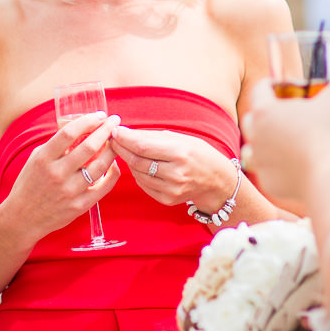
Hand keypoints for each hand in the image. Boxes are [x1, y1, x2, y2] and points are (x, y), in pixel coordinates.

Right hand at [4, 112, 121, 240]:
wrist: (22, 218)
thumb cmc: (30, 184)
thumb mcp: (36, 159)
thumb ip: (56, 145)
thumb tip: (81, 127)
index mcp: (44, 158)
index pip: (69, 133)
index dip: (88, 121)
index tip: (101, 115)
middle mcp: (57, 174)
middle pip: (89, 147)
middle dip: (106, 130)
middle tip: (115, 121)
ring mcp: (69, 191)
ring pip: (100, 166)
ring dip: (112, 150)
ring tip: (117, 141)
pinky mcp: (79, 206)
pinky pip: (104, 186)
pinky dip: (113, 173)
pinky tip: (114, 164)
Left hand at [110, 126, 235, 209]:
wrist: (217, 181)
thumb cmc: (198, 154)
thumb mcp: (181, 138)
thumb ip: (153, 137)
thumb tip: (126, 132)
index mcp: (180, 153)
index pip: (143, 147)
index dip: (125, 139)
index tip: (115, 131)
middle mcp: (176, 174)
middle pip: (137, 161)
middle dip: (121, 149)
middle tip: (112, 139)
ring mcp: (172, 189)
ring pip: (137, 174)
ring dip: (127, 161)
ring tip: (125, 150)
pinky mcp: (168, 200)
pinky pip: (143, 185)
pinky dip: (137, 173)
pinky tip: (138, 165)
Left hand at [240, 71, 329, 206]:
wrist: (328, 176)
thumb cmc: (328, 133)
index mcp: (265, 111)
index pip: (260, 89)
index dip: (272, 85)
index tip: (284, 87)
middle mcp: (256, 135)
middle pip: (251, 119)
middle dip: (264, 114)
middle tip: (284, 115)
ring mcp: (259, 160)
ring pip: (251, 148)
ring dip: (263, 144)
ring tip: (281, 142)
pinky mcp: (267, 182)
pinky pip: (266, 171)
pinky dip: (275, 168)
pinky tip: (291, 166)